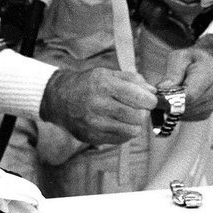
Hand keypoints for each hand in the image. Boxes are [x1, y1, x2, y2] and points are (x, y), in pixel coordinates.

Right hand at [39, 67, 157, 145]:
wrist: (59, 99)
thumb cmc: (86, 84)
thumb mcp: (107, 73)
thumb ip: (132, 80)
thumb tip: (153, 91)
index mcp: (104, 85)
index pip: (138, 97)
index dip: (151, 100)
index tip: (152, 100)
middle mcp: (99, 105)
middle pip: (137, 116)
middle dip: (144, 112)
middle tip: (140, 108)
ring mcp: (95, 124)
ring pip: (132, 130)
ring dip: (135, 124)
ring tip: (129, 116)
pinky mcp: (93, 137)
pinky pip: (121, 139)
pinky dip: (125, 132)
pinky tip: (118, 123)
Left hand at [157, 35, 212, 119]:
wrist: (206, 64)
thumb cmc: (190, 59)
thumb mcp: (179, 58)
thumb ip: (171, 74)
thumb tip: (162, 89)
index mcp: (209, 74)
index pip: (190, 95)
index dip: (172, 99)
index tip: (158, 97)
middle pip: (187, 106)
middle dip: (170, 102)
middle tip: (160, 94)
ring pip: (186, 113)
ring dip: (174, 107)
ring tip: (170, 94)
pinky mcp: (207, 113)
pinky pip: (188, 117)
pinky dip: (179, 111)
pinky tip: (177, 100)